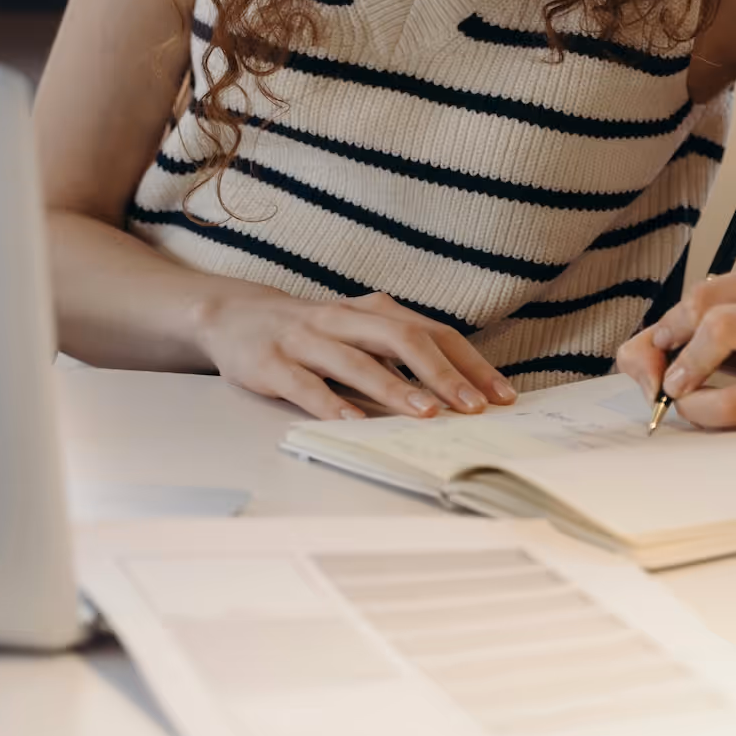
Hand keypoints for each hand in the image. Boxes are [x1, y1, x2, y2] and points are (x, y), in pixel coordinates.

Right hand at [193, 285, 515, 421]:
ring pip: (358, 361)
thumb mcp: (360, 330)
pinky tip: (353, 424)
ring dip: (395, 389)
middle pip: (403, 339)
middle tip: (473, 407)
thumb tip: (457, 391)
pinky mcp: (273, 363)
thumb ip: (399, 352)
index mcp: (374, 311)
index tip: (500, 395)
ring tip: (426, 414)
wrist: (235, 316)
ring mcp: (307, 339)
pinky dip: (331, 404)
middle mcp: (345, 319)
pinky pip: (306, 385)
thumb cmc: (312, 331)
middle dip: (443, 374)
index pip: (433, 332)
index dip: (469, 363)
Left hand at [616, 261, 735, 429]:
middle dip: (684, 362)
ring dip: (696, 407)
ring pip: (733, 400)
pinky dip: (721, 424)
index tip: (663, 343)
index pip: (706, 297)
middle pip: (721, 328)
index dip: (672, 325)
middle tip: (673, 381)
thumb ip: (669, 329)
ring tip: (691, 402)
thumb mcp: (734, 309)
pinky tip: (724, 409)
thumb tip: (643, 366)